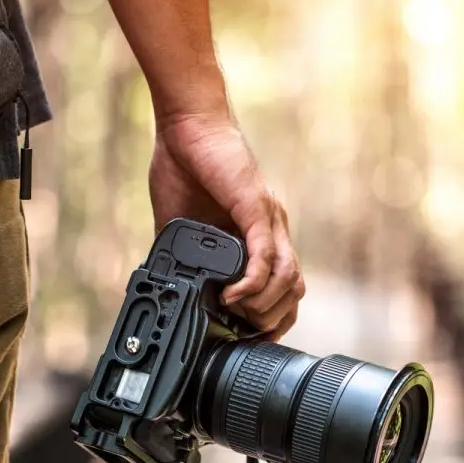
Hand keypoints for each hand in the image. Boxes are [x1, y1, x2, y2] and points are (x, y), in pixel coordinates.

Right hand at [149, 110, 304, 340]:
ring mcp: (268, 221)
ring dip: (263, 306)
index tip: (246, 336)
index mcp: (257, 236)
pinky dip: (252, 283)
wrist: (186, 126)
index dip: (270, 317)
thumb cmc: (185, 165)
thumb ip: (184, 255)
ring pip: (288, 278)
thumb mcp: (181, 225)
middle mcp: (271, 230)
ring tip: (235, 314)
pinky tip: (233, 295)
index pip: (282, 288)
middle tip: (244, 333)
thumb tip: (168, 285)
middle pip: (294, 290)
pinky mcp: (256, 209)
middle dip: (272, 320)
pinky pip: (265, 256)